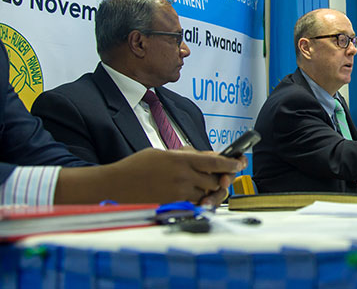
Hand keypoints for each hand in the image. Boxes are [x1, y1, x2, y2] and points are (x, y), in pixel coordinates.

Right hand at [54, 148, 244, 204]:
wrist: (116, 184)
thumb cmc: (137, 166)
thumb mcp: (163, 153)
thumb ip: (185, 155)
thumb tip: (205, 156)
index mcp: (180, 159)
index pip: (214, 161)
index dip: (230, 162)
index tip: (240, 161)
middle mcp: (183, 176)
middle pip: (214, 179)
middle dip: (222, 177)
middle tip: (225, 175)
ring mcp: (178, 192)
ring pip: (206, 192)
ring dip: (210, 189)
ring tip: (209, 184)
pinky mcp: (173, 204)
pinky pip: (195, 203)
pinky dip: (200, 199)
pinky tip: (198, 195)